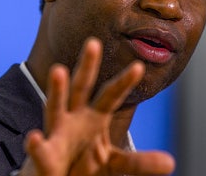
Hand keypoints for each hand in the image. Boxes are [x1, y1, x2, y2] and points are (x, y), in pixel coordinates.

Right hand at [18, 38, 174, 175]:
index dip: (124, 83)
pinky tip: (35, 138)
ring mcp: (57, 134)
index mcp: (94, 118)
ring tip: (58, 70)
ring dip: (56, 90)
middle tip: (94, 42)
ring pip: (55, 108)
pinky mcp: (44, 157)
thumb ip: (139, 162)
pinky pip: (41, 152)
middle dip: (87, 66)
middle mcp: (74, 119)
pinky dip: (37, 145)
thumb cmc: (84, 167)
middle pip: (81, 88)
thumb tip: (170, 163)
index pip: (111, 95)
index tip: (139, 66)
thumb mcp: (115, 164)